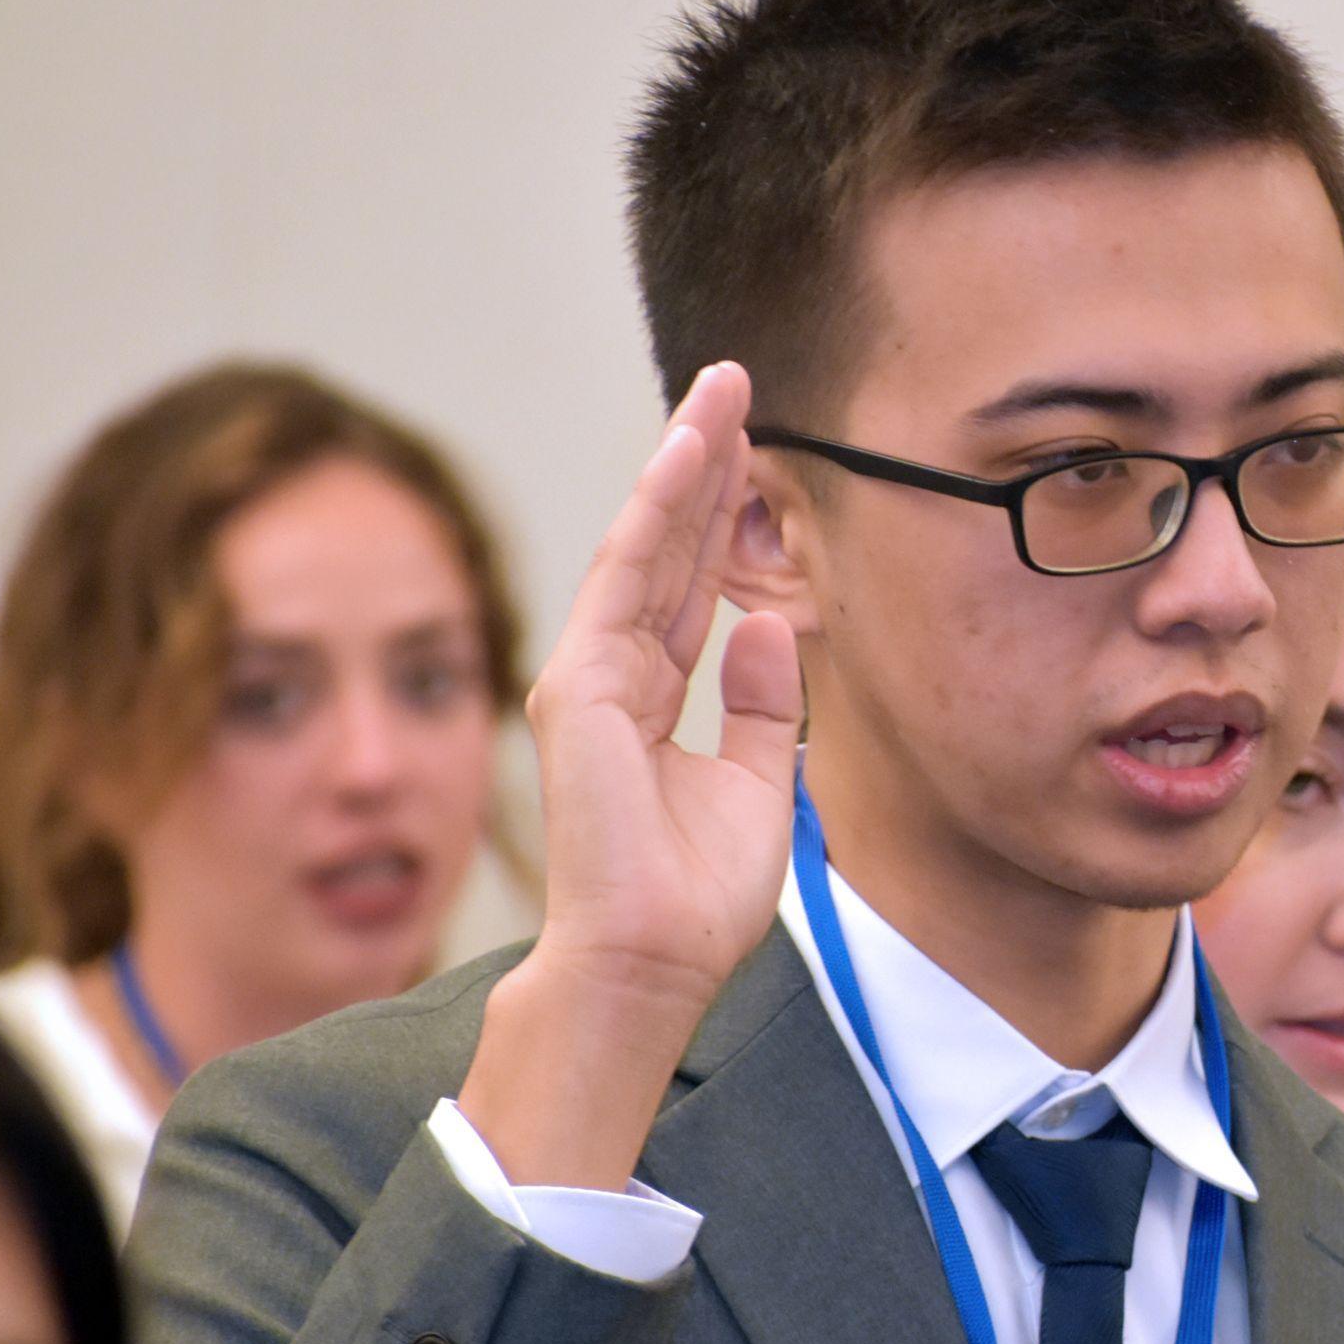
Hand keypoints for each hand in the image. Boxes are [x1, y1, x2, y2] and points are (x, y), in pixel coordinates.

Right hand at [460, 364, 803, 1187]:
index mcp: (653, 700)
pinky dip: (656, 515)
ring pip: (644, 546)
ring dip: (681, 466)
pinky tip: (684, 457)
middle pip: (667, 547)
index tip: (753, 446)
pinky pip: (625, 581)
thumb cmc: (694, 896)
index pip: (693, 585)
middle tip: (733, 382)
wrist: (650, 960)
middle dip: (701, 464)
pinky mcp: (578, 686)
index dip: (722, 515)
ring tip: (717, 393)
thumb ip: (758, 702)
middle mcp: (613, 676)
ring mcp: (588, 676)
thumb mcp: (757, 783)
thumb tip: (766, 623)